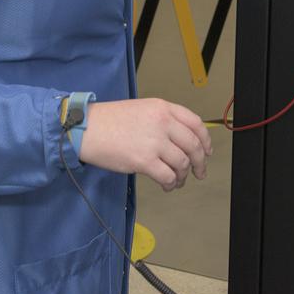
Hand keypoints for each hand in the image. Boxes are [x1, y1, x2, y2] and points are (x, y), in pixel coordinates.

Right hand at [78, 98, 212, 191]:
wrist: (86, 128)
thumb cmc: (109, 120)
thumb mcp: (141, 109)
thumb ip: (163, 120)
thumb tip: (180, 140)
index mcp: (162, 108)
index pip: (196, 123)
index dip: (205, 140)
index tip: (207, 151)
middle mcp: (162, 122)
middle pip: (194, 145)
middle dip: (200, 162)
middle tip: (199, 172)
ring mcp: (154, 142)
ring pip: (182, 163)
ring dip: (183, 176)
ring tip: (177, 181)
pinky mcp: (144, 161)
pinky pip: (168, 176)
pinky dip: (171, 184)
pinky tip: (167, 186)